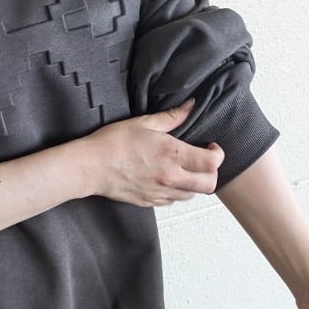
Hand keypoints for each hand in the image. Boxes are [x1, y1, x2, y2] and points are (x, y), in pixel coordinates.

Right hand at [79, 98, 224, 206]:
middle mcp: (170, 178)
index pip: (212, 164)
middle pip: (210, 185)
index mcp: (171, 155)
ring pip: (192, 195)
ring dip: (194, 182)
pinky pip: (173, 200)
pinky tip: (166, 177)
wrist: (90, 167)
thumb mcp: (143, 122)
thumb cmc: (113, 142)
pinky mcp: (151, 202)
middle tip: (203, 160)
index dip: (218, 155)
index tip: (211, 147)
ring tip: (183, 168)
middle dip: (212, 173)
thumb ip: (172, 116)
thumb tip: (190, 106)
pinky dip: (176, 190)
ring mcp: (161, 193)